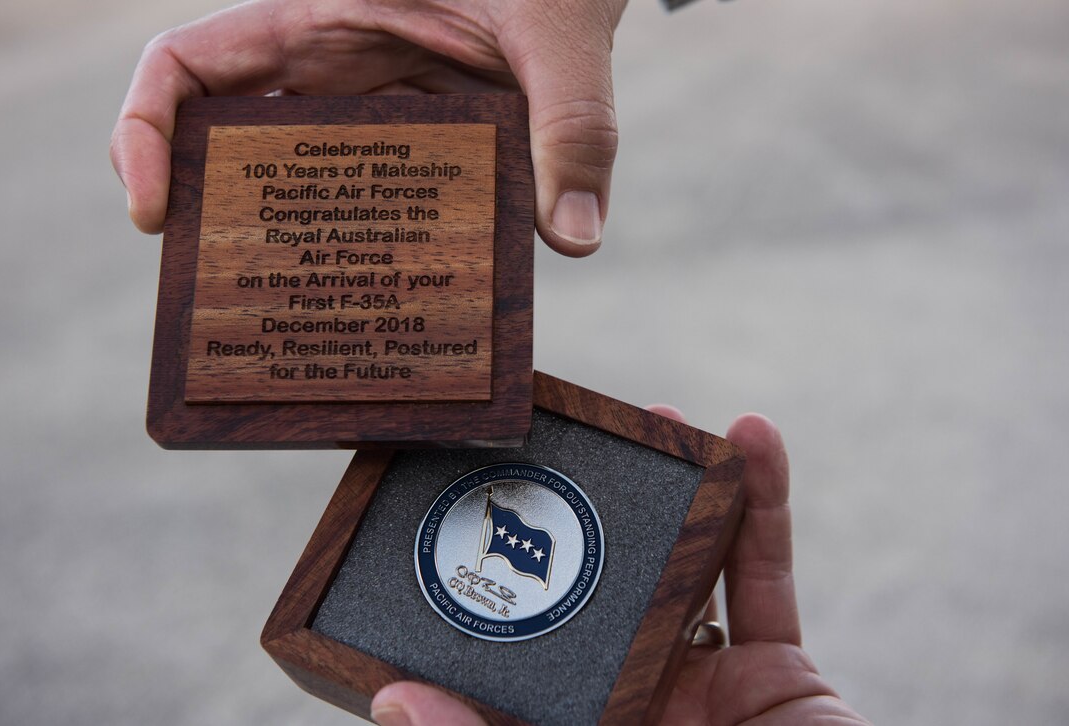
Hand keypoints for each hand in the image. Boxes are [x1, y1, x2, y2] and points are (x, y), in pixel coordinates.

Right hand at [110, 0, 626, 256]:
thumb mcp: (556, 32)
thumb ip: (572, 122)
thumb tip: (574, 236)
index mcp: (321, 19)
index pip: (190, 65)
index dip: (144, 132)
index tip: (153, 215)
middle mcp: (333, 76)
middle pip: (236, 151)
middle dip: (223, 226)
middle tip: (235, 306)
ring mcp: (377, 121)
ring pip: (312, 195)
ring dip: (310, 256)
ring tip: (323, 321)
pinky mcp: (424, 156)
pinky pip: (384, 209)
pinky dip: (387, 255)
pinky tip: (413, 301)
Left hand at [369, 413, 870, 724]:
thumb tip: (394, 702)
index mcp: (578, 725)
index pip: (519, 650)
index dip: (494, 580)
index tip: (475, 505)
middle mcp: (634, 699)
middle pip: (605, 586)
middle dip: (597, 509)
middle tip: (578, 439)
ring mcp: (706, 684)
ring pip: (688, 565)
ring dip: (684, 486)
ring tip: (665, 415)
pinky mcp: (779, 670)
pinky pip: (767, 576)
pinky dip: (766, 505)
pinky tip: (755, 436)